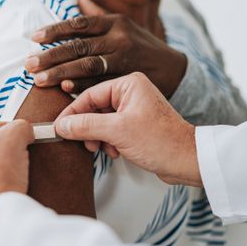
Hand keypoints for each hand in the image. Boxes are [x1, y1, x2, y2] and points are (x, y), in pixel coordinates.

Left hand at [25, 0, 185, 97]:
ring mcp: (124, 60)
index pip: (79, 24)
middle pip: (79, 46)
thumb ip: (99, 15)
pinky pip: (101, 84)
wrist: (173, 69)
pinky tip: (65, 89)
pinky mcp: (127, 80)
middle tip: (29, 65)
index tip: (34, 38)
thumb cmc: (142, 46)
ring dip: (61, 73)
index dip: (55, 30)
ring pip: (87, 66)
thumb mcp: (124, 25)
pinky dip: (82, 87)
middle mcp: (119, 39)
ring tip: (39, 80)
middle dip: (51, 56)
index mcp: (115, 23)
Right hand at [55, 72, 201, 186]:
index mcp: (129, 85)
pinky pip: (111, 129)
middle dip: (88, 128)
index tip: (60, 126)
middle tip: (84, 142)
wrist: (187, 161)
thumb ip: (86, 126)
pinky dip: (108, 141)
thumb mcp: (118, 132)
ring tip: (104, 149)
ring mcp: (133, 109)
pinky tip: (115, 151)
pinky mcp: (135, 124)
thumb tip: (62, 125)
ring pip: (101, 121)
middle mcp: (131, 93)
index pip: (90, 95)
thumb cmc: (162, 141)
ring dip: (98, 137)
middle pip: (94, 108)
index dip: (73, 113)